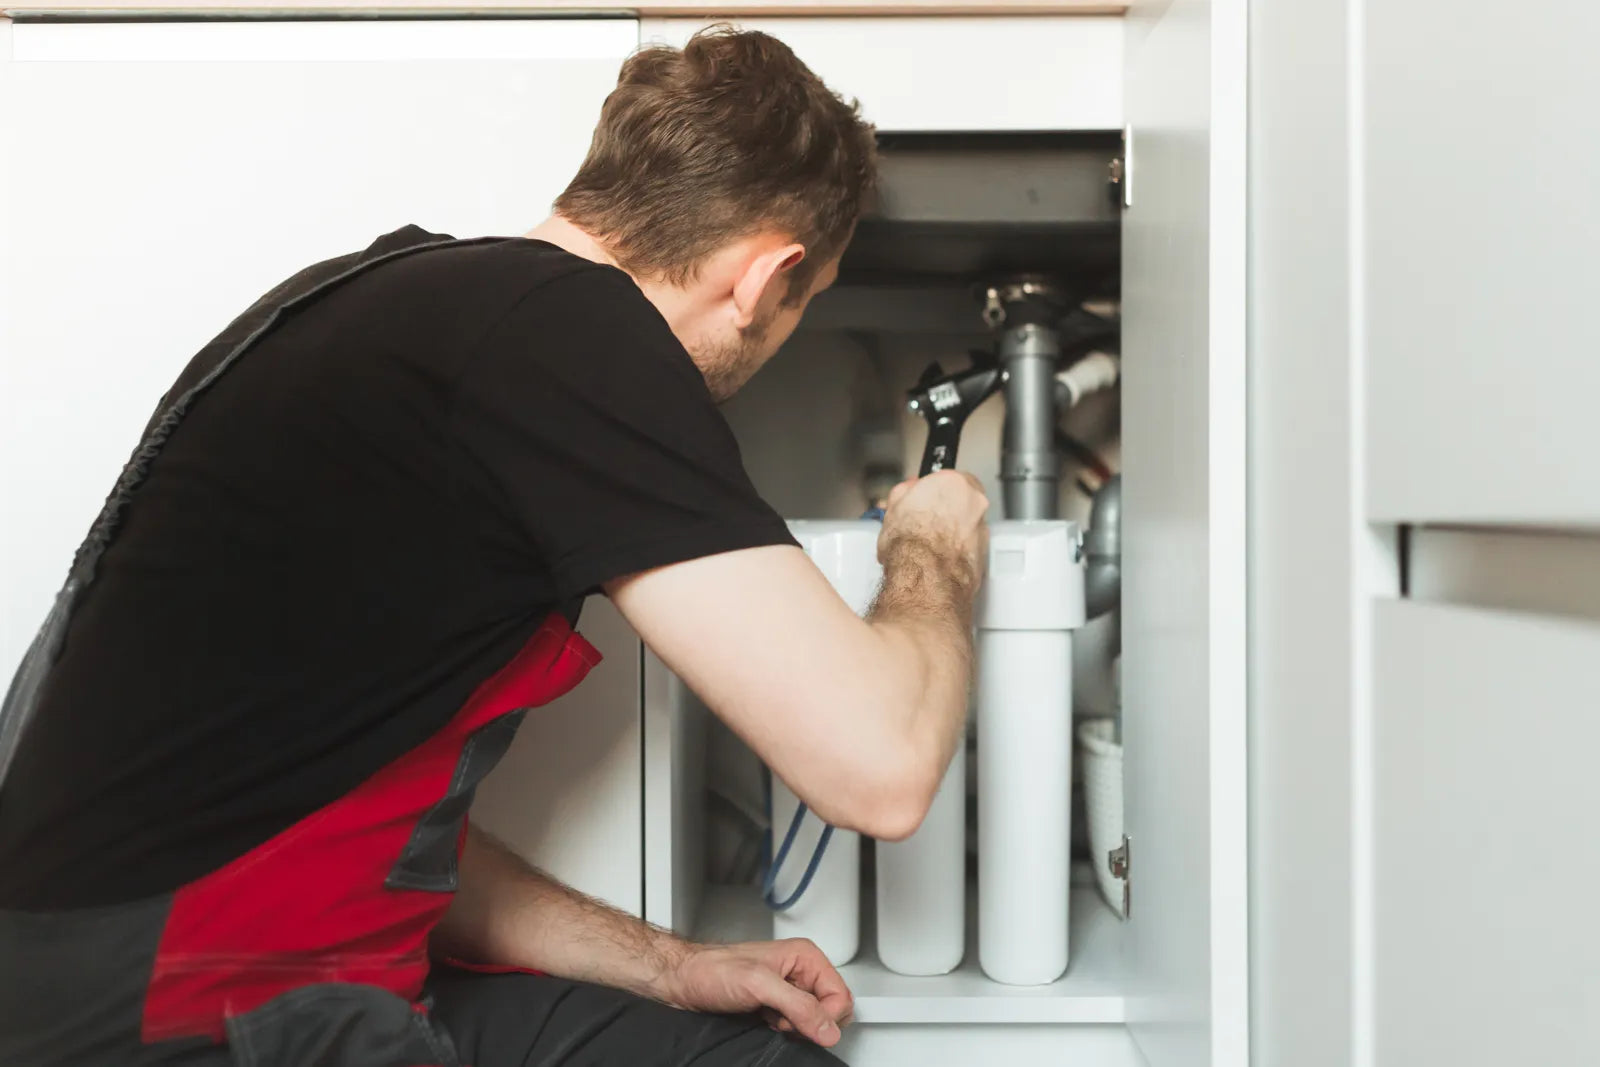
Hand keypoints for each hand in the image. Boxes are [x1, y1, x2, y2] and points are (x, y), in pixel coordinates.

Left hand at [659, 939, 853, 1047]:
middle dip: (809, 1022)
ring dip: (793, 1027)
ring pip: (813, 1022)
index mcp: (805, 956)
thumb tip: (828, 1028)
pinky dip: (783, 1030)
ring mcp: (788, 990)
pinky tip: (765, 1022)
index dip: (827, 1016)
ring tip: (769, 1016)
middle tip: (782, 1016)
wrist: (684, 981)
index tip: (802, 1021)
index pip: (841, 995)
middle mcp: (800, 972)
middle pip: (831, 1010)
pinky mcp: (776, 1006)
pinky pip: (795, 1027)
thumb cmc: (712, 970)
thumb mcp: (758, 985)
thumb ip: (798, 1006)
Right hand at [879, 470, 989, 581]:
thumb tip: (905, 493)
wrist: (926, 579)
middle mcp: (973, 502)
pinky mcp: (985, 553)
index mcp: (952, 483)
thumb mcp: (893, 511)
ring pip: (968, 524)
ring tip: (930, 545)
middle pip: (960, 500)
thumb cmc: (911, 546)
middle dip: (945, 510)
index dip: (930, 493)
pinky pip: (971, 546)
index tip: (921, 501)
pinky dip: (959, 551)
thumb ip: (904, 494)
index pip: (944, 479)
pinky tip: (940, 559)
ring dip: (954, 531)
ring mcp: (982, 528)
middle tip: (925, 523)